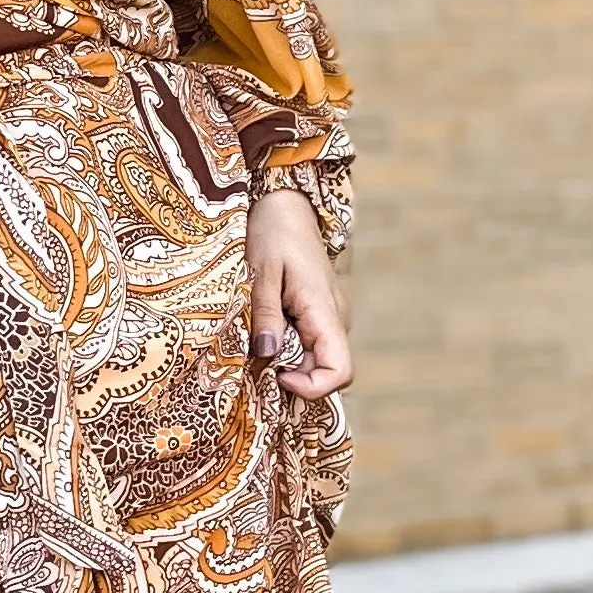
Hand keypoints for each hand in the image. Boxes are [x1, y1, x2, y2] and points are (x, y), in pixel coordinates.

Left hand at [248, 185, 351, 399]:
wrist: (286, 205)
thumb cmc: (273, 233)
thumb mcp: (261, 272)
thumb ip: (266, 313)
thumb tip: (268, 355)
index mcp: (325, 311)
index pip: (339, 371)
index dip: (311, 387)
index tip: (276, 375)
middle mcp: (335, 319)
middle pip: (325, 370)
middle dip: (291, 376)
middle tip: (252, 361)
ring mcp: (329, 317)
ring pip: (315, 358)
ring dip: (286, 360)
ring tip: (255, 340)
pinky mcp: (319, 313)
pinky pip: (308, 343)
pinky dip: (286, 347)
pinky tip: (263, 330)